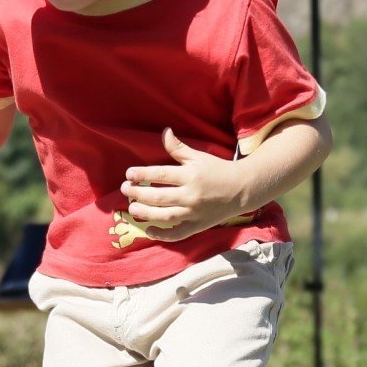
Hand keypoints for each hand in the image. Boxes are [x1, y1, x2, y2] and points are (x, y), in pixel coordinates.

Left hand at [120, 129, 248, 242]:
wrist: (242, 190)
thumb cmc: (218, 170)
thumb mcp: (199, 156)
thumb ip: (178, 148)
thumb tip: (164, 132)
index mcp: (190, 176)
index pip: (160, 175)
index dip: (142, 175)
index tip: (128, 174)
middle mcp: (190, 195)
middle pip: (158, 196)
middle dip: (138, 193)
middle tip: (125, 189)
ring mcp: (193, 213)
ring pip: (164, 216)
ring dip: (145, 213)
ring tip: (131, 208)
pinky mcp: (197, 226)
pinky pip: (177, 234)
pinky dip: (162, 234)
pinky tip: (149, 230)